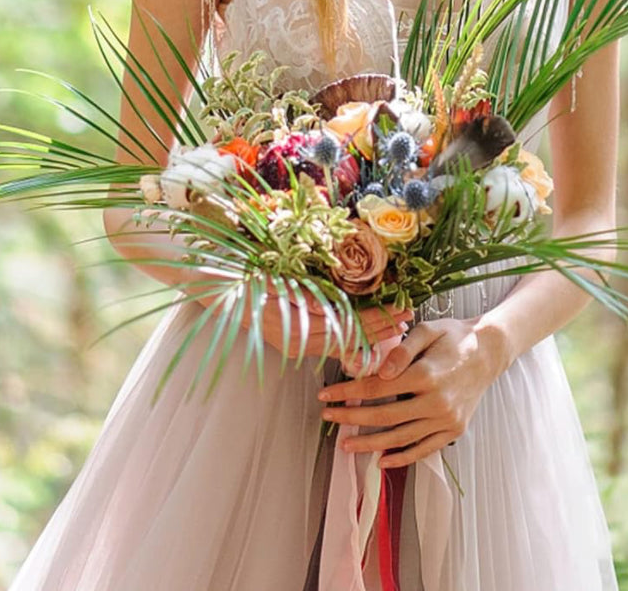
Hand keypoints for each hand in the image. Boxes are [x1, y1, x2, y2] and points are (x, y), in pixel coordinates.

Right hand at [237, 280, 412, 363]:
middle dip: (379, 326)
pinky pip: (329, 341)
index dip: (374, 319)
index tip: (399, 310)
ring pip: (342, 340)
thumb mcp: (270, 285)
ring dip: (370, 331)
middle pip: (348, 335)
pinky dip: (351, 335)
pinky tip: (367, 331)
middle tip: (407, 316)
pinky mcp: (294, 341)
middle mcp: (299, 341)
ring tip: (396, 324)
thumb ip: (297, 297)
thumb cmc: (244, 285)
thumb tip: (324, 305)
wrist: (220, 297)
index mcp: (294, 327)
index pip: (346, 325)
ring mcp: (297, 343)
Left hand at [316, 317, 505, 467]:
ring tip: (346, 444)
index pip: (378, 389)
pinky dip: (402, 458)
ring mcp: (446, 420)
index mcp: (427, 375)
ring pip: (401, 438)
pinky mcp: (454, 430)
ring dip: (370, 444)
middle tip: (328, 418)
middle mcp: (437, 402)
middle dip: (352, 418)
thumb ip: (402, 349)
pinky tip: (381, 460)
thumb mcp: (428, 330)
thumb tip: (379, 372)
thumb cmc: (455, 336)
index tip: (327, 394)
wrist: (490, 351)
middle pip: (385, 417)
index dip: (349, 392)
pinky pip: (424, 450)